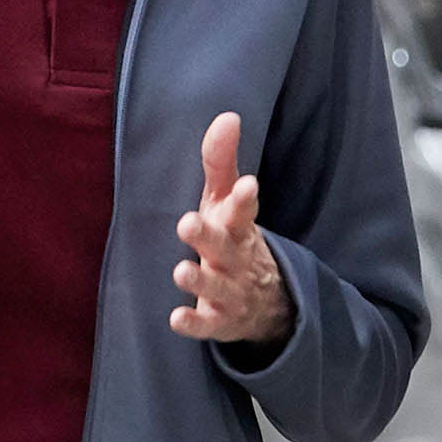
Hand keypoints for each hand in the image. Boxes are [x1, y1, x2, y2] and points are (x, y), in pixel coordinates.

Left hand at [169, 112, 288, 347]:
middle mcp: (237, 259)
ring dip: (200, 282)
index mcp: (239, 227)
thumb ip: (222, 162)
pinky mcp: (219, 322)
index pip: (244, 211)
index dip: (244, 199)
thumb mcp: (227, 201)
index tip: (247, 185)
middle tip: (187, 223)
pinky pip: (207, 325)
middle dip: (208, 237)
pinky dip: (193, 323)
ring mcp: (231, 292)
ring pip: (218, 288)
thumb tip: (227, 116)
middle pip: (225, 248)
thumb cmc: (234, 237)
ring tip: (180, 271)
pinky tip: (175, 319)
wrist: (266, 301)